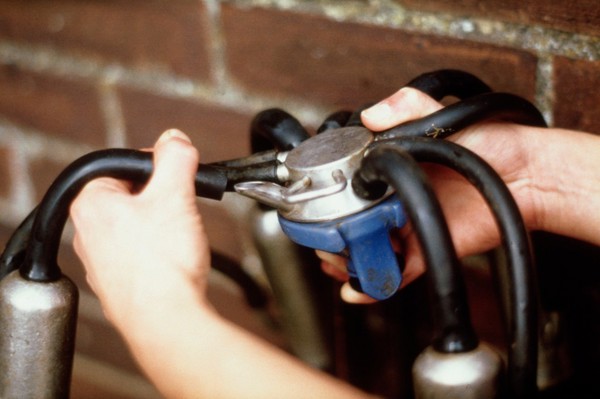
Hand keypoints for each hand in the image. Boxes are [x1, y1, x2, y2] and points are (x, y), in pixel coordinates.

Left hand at [71, 129, 211, 330]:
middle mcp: (87, 232)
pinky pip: (141, 254)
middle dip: (164, 199)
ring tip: (180, 240)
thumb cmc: (162, 263)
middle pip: (133, 195)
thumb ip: (175, 158)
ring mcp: (101, 261)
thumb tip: (175, 140)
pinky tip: (174, 261)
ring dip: (164, 226)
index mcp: (92, 203)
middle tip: (182, 211)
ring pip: (138, 226)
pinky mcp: (118, 283)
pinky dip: (160, 253)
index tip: (179, 179)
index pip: (125, 165)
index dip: (159, 168)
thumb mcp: (175, 194)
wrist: (166, 319)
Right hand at [318, 87, 542, 302]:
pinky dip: (375, 284)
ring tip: (337, 262)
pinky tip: (356, 287)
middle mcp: (395, 200)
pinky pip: (395, 271)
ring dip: (348, 260)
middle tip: (326, 240)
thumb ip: (405, 106)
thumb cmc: (489, 143)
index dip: (332, 198)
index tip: (319, 205)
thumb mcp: (440, 116)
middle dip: (334, 236)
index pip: (350, 187)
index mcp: (391, 170)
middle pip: (352, 223)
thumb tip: (371, 114)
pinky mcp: (426, 249)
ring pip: (368, 249)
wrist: (525, 174)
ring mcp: (408, 226)